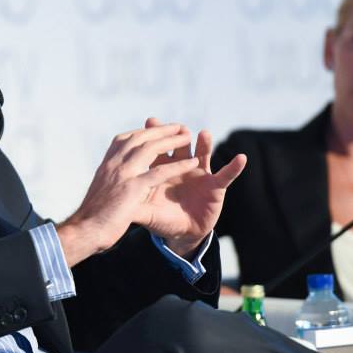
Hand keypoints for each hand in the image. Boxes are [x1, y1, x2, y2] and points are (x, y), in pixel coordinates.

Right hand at [57, 123, 201, 265]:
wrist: (84, 231)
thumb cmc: (91, 216)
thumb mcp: (101, 190)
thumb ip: (111, 180)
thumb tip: (115, 179)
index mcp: (107, 164)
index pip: (126, 139)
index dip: (144, 133)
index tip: (157, 130)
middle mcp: (113, 164)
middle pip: (140, 138)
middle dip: (160, 130)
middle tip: (178, 127)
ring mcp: (122, 174)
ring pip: (150, 148)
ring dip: (171, 141)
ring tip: (187, 136)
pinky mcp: (132, 189)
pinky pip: (160, 172)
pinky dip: (178, 166)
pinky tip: (193, 162)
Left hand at [138, 118, 245, 257]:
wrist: (182, 233)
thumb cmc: (162, 219)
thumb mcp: (145, 212)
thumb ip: (132, 205)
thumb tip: (110, 202)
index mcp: (160, 170)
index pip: (156, 149)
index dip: (153, 135)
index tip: (149, 120)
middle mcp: (180, 166)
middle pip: (179, 146)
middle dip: (177, 135)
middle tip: (176, 125)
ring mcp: (199, 173)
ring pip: (202, 154)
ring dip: (204, 144)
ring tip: (203, 134)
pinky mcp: (215, 185)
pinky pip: (226, 174)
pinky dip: (234, 167)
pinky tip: (241, 158)